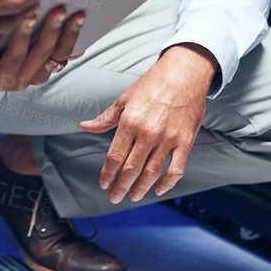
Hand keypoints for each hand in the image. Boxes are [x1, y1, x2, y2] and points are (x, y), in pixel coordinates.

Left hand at [79, 44, 216, 202]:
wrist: (184, 73)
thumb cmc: (152, 84)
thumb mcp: (124, 98)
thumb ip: (105, 118)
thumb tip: (85, 126)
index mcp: (130, 122)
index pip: (115, 157)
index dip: (108, 174)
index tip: (103, 184)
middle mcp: (148, 133)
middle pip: (131, 169)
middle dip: (121, 186)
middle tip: (114, 197)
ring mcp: (168, 138)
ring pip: (152, 172)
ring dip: (141, 188)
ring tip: (133, 197)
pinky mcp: (185, 141)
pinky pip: (176, 169)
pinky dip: (167, 183)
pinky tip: (158, 190)